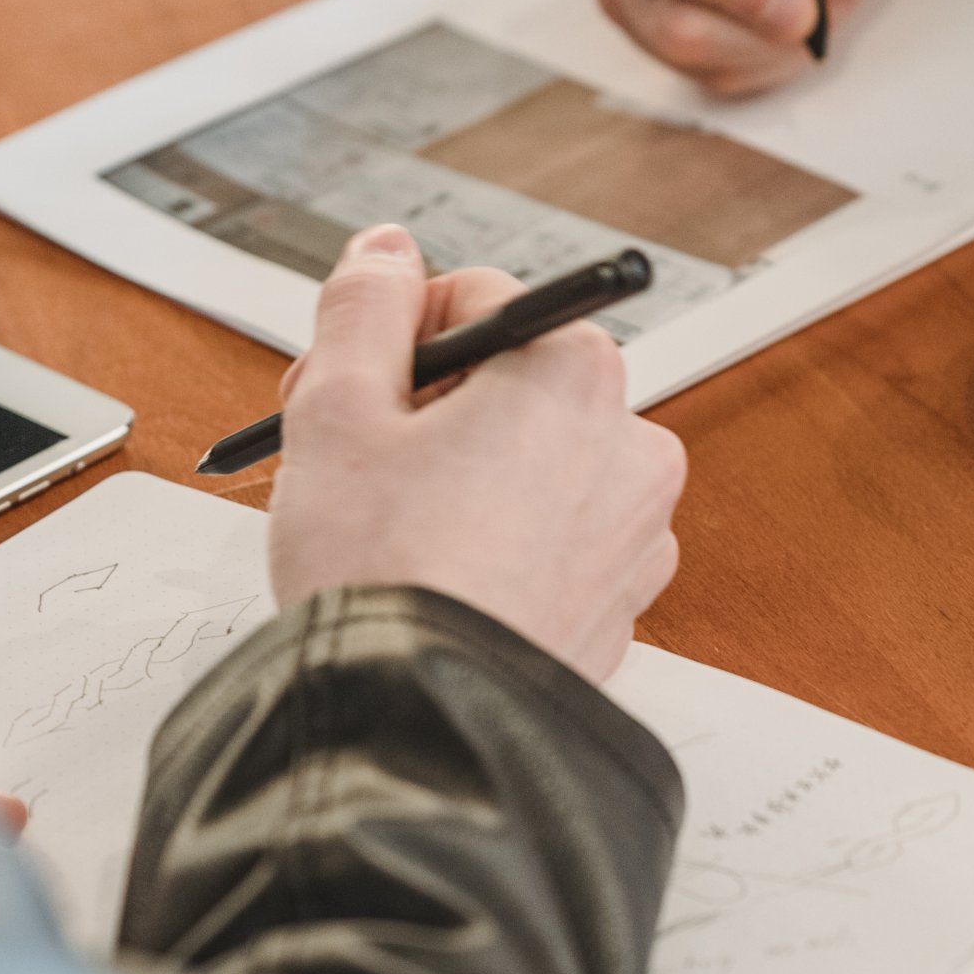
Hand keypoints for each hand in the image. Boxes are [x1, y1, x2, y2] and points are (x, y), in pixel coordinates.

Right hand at [269, 228, 684, 684]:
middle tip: (351, 461)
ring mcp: (637, 530)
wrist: (422, 722)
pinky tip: (442, 579)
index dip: (394, 340)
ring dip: (465, 474)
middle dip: (428, 406)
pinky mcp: (621, 602)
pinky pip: (556, 539)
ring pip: (534, 461)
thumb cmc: (383, 570)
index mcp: (576, 373)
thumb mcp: (336, 409)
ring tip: (393, 531)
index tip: (344, 392)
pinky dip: (503, 543)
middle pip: (512, 381)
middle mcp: (630, 443)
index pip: (478, 301)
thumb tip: (386, 251)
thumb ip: (363, 308)